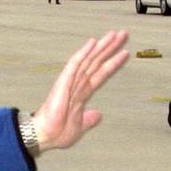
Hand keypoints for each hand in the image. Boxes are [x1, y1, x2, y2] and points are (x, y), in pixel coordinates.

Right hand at [31, 31, 128, 152]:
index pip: (101, 74)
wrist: (46, 136)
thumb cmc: (57, 131)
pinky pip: (75, 64)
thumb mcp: (80, 126)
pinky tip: (92, 43)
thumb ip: (89, 119)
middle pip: (97, 62)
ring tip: (114, 35)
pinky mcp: (63, 82)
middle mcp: (78, 84)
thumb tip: (98, 115)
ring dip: (101, 47)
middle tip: (123, 34)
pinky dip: (83, 53)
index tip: (124, 53)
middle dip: (110, 48)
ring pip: (89, 59)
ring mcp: (71, 81)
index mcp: (82, 93)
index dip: (113, 63)